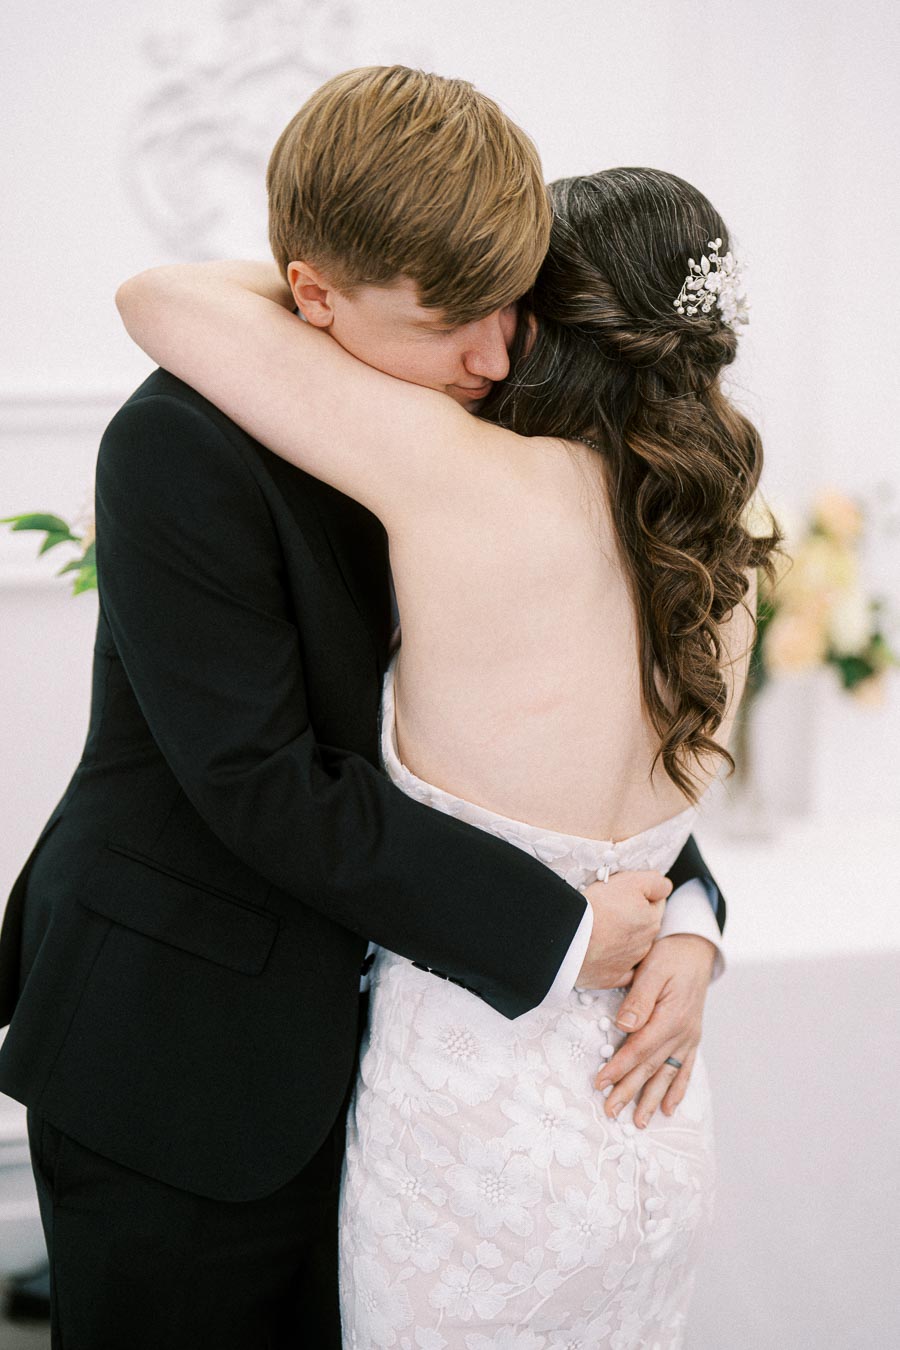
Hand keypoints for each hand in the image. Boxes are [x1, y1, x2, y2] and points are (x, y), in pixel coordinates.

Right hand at [576, 870, 671, 988]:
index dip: (641, 894)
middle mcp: (644, 945)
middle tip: (609, 908)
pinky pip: (617, 970)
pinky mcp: (610, 978)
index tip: (625, 893)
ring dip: (621, 937)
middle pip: (643, 925)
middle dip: (632, 917)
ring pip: (630, 947)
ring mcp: (627, 964)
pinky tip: (601, 952)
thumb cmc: (598, 907)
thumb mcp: (631, 882)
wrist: (569, 937)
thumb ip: (655, 883)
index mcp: (652, 921)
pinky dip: (612, 962)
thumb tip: (665, 888)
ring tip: (599, 927)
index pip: (656, 903)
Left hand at [593, 933, 716, 1127]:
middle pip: (651, 1067)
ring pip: (667, 1074)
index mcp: (670, 1018)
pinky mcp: (691, 1037)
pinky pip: (685, 1069)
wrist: (696, 949)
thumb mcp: (653, 969)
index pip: (639, 1049)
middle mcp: (682, 1033)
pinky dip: (677, 1090)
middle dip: (629, 1091)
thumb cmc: (670, 955)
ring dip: (652, 1099)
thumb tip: (624, 1027)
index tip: (599, 1083)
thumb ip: (639, 999)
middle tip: (610, 1111)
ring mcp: (689, 1037)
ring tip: (639, 1122)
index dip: (618, 1068)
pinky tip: (669, 1109)